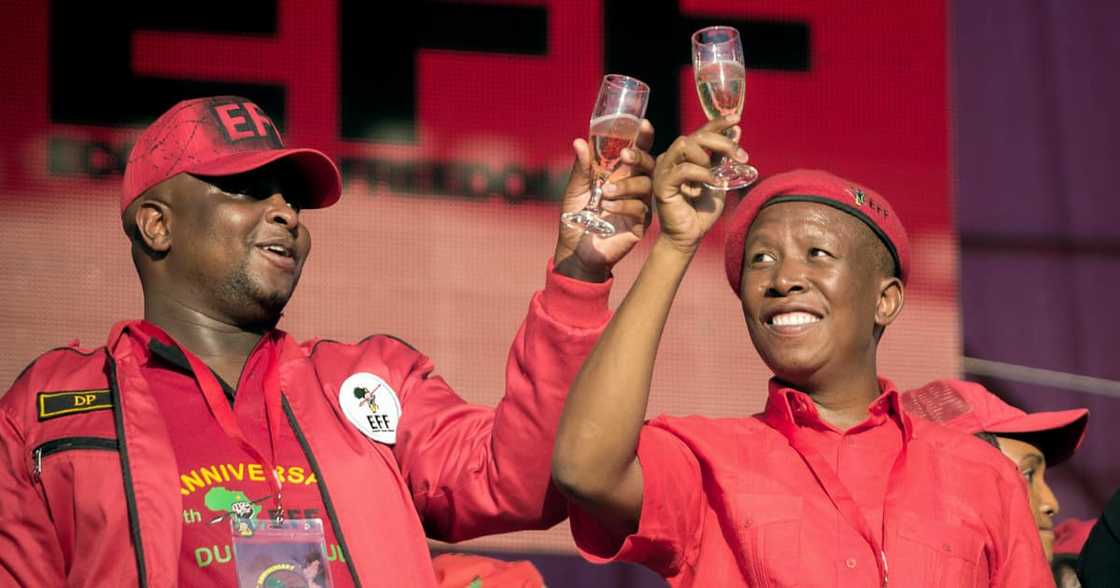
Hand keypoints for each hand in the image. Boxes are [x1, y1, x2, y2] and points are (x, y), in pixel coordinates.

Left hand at [554, 120, 655, 281]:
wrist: (576, 251)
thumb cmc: (576, 218)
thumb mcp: (575, 190)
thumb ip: (581, 168)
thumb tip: (580, 141)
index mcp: (620, 174)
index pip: (636, 152)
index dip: (643, 138)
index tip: (643, 125)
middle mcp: (633, 187)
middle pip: (649, 165)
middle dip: (639, 157)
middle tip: (625, 156)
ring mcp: (639, 205)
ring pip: (645, 186)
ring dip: (626, 185)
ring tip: (605, 192)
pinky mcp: (640, 224)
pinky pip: (640, 208)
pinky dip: (623, 205)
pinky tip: (607, 207)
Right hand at [652, 116, 745, 254]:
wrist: (690, 236)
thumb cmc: (702, 211)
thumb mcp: (719, 178)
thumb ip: (724, 157)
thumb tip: (736, 131)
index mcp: (685, 156)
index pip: (701, 132)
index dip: (718, 122)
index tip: (736, 118)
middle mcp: (671, 159)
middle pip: (695, 135)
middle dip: (721, 142)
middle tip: (741, 157)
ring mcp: (664, 171)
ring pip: (684, 144)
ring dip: (707, 156)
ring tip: (717, 175)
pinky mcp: (661, 185)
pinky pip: (683, 170)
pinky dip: (702, 174)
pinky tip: (713, 184)